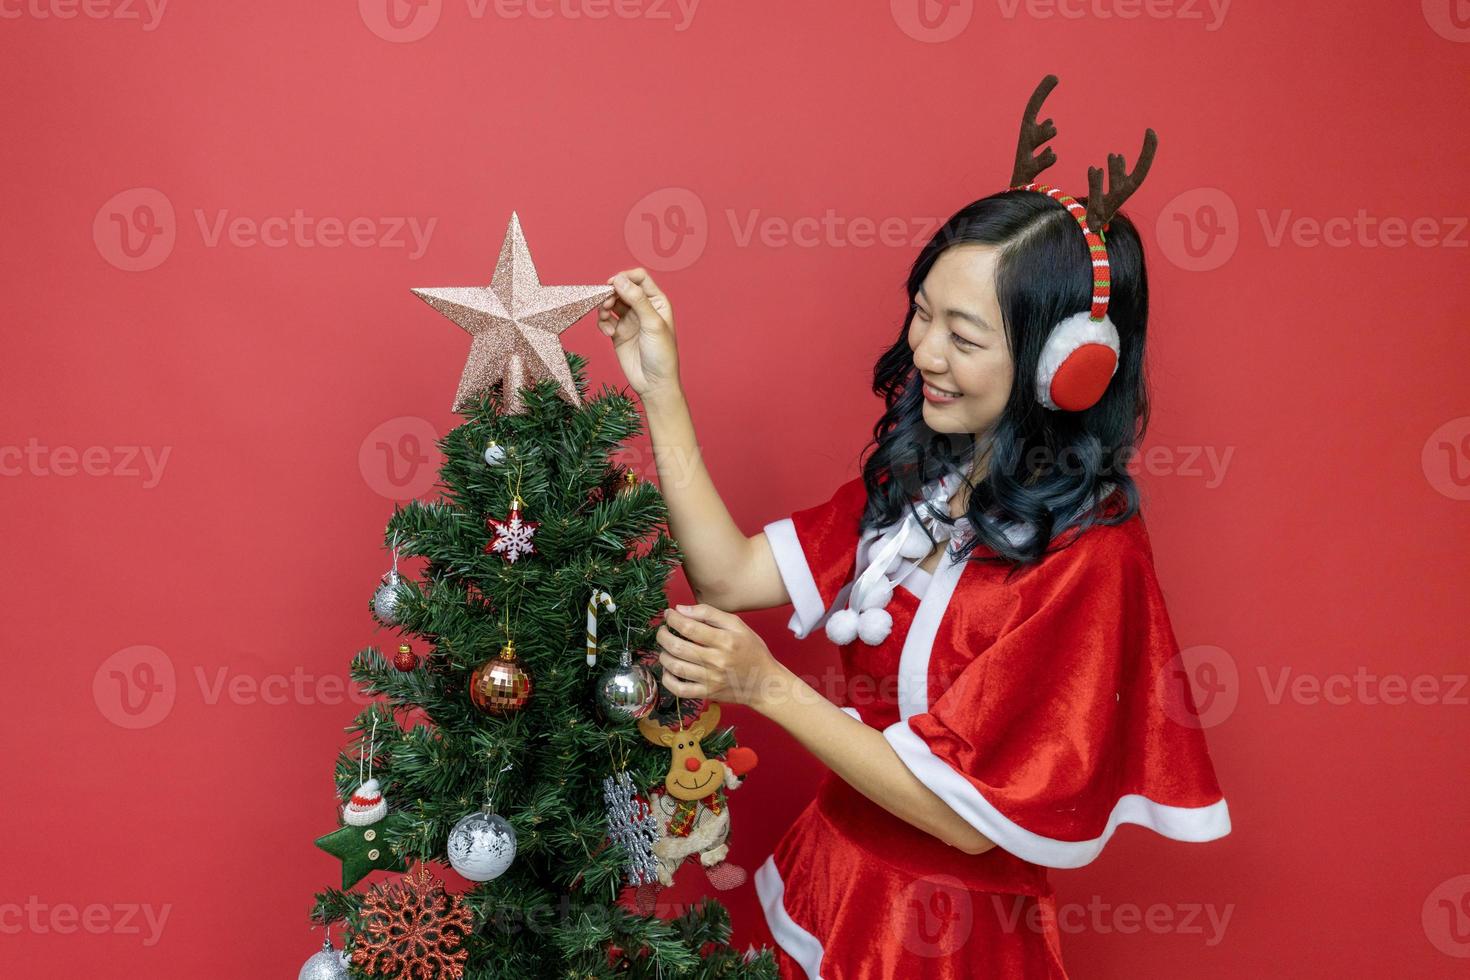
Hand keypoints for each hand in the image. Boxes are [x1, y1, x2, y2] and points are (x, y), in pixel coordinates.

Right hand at [598, 268, 681, 399]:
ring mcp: (629, 320)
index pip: (639, 278)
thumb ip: (636, 300)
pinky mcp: (618, 333)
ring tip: (605, 316)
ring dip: (604, 307)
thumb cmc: (661, 354)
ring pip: (610, 303)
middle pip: (621, 288)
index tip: (613, 284)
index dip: (625, 277)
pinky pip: (605, 320)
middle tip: (605, 302)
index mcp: (657, 302)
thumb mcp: (652, 324)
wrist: (654, 383)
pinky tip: (608, 332)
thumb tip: (619, 279)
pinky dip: (602, 322)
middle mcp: (642, 308)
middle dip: (610, 293)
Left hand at [655, 603, 783, 708]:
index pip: (689, 627)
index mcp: (725, 640)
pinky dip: (667, 679)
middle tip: (663, 630)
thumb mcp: (737, 625)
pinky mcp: (707, 693)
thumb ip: (709, 614)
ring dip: (663, 654)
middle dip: (663, 635)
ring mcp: (710, 679)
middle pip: (678, 646)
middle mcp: (716, 660)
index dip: (673, 619)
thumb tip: (681, 609)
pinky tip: (669, 669)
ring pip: (675, 667)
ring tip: (666, 647)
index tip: (668, 615)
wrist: (764, 682)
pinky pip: (679, 689)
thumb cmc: (751, 650)